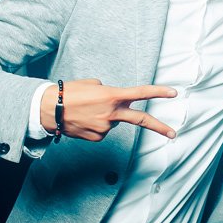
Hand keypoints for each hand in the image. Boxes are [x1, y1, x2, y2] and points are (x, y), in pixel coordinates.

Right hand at [42, 79, 177, 141]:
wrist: (48, 109)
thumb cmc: (69, 93)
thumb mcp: (93, 84)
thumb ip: (109, 93)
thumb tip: (114, 104)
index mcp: (113, 95)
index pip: (141, 93)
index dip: (159, 92)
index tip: (174, 93)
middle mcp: (112, 113)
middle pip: (141, 120)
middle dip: (159, 127)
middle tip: (173, 133)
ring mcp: (105, 127)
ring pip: (114, 122)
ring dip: (105, 117)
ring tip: (87, 111)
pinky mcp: (97, 137)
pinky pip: (103, 130)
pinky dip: (97, 125)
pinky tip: (85, 120)